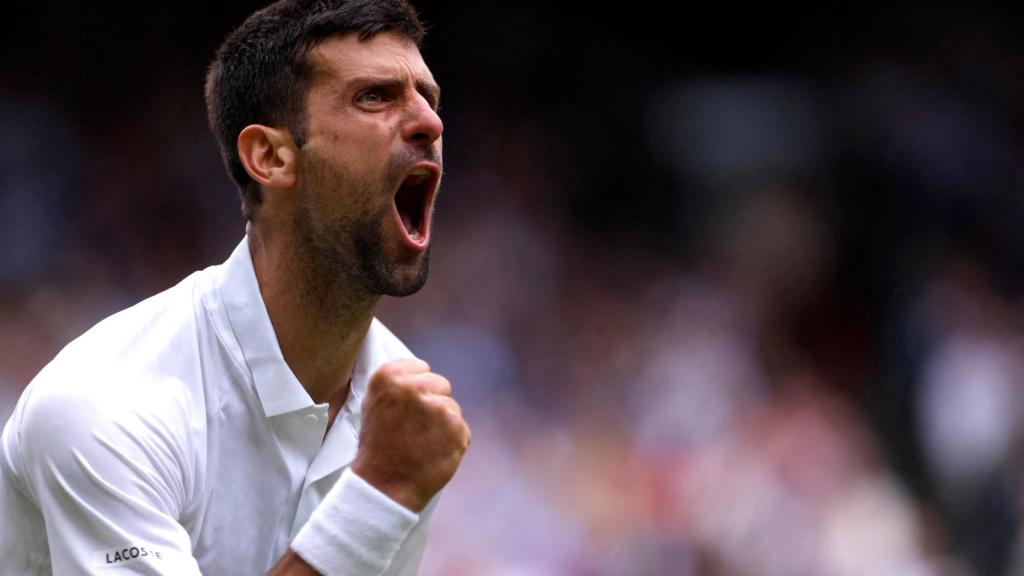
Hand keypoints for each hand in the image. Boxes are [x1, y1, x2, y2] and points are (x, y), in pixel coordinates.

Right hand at [350, 359, 470, 511]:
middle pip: (440, 384)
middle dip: (433, 402)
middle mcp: (414, 386)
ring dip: (443, 424)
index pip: (421, 368)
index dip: (416, 389)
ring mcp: (437, 407)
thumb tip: (422, 371)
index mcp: (389, 375)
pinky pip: (462, 429)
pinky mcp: (456, 427)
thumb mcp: (374, 403)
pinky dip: (453, 442)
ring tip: (422, 443)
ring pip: (452, 407)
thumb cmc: (377, 446)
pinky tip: (434, 453)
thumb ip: (397, 382)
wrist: (383, 486)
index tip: (406, 408)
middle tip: (415, 427)